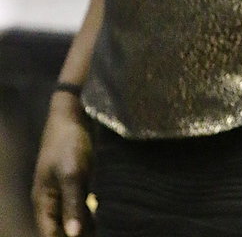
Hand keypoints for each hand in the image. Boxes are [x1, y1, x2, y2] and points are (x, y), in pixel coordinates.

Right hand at [31, 94, 92, 236]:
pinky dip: (88, 215)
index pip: (50, 234)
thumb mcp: (72, 174)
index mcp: (44, 201)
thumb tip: (74, 235)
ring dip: (84, 227)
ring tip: (100, 231)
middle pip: (61, 229)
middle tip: (97, 235)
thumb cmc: (69, 142)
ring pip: (71, 218)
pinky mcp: (76, 181)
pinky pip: (80, 205)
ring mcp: (63, 190)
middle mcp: (51, 199)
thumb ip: (73, 205)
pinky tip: (100, 220)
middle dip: (77, 235)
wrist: (74, 113)